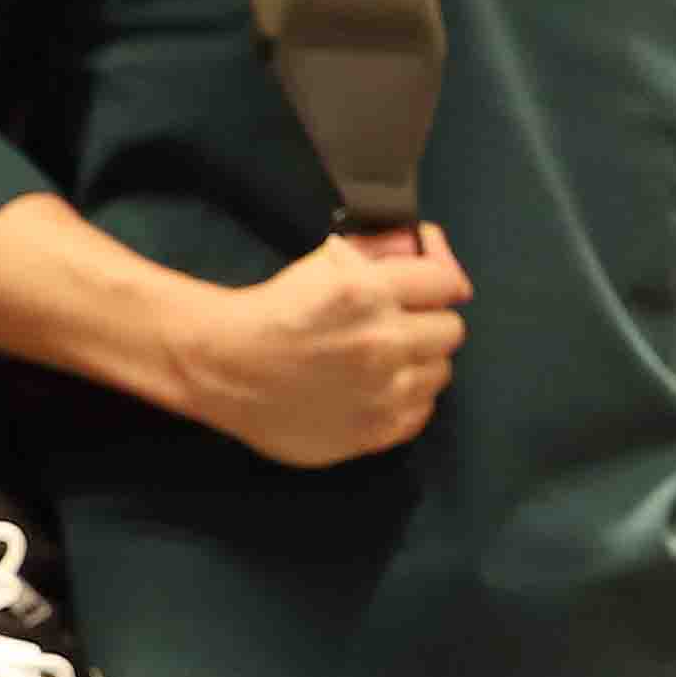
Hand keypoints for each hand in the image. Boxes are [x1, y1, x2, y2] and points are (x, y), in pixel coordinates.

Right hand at [172, 229, 469, 467]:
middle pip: (451, 331)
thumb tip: (431, 246)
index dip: (436, 286)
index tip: (424, 293)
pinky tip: (381, 390)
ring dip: (421, 364)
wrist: (224, 365)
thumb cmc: (274, 309)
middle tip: (403, 327)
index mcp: (369, 292)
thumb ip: (379, 255)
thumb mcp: (324, 263)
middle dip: (429, 324)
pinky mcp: (375, 430)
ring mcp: (383, 391)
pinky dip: (409, 400)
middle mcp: (384, 341)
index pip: (447, 284)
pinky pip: (422, 412)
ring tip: (388, 362)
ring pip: (441, 373)